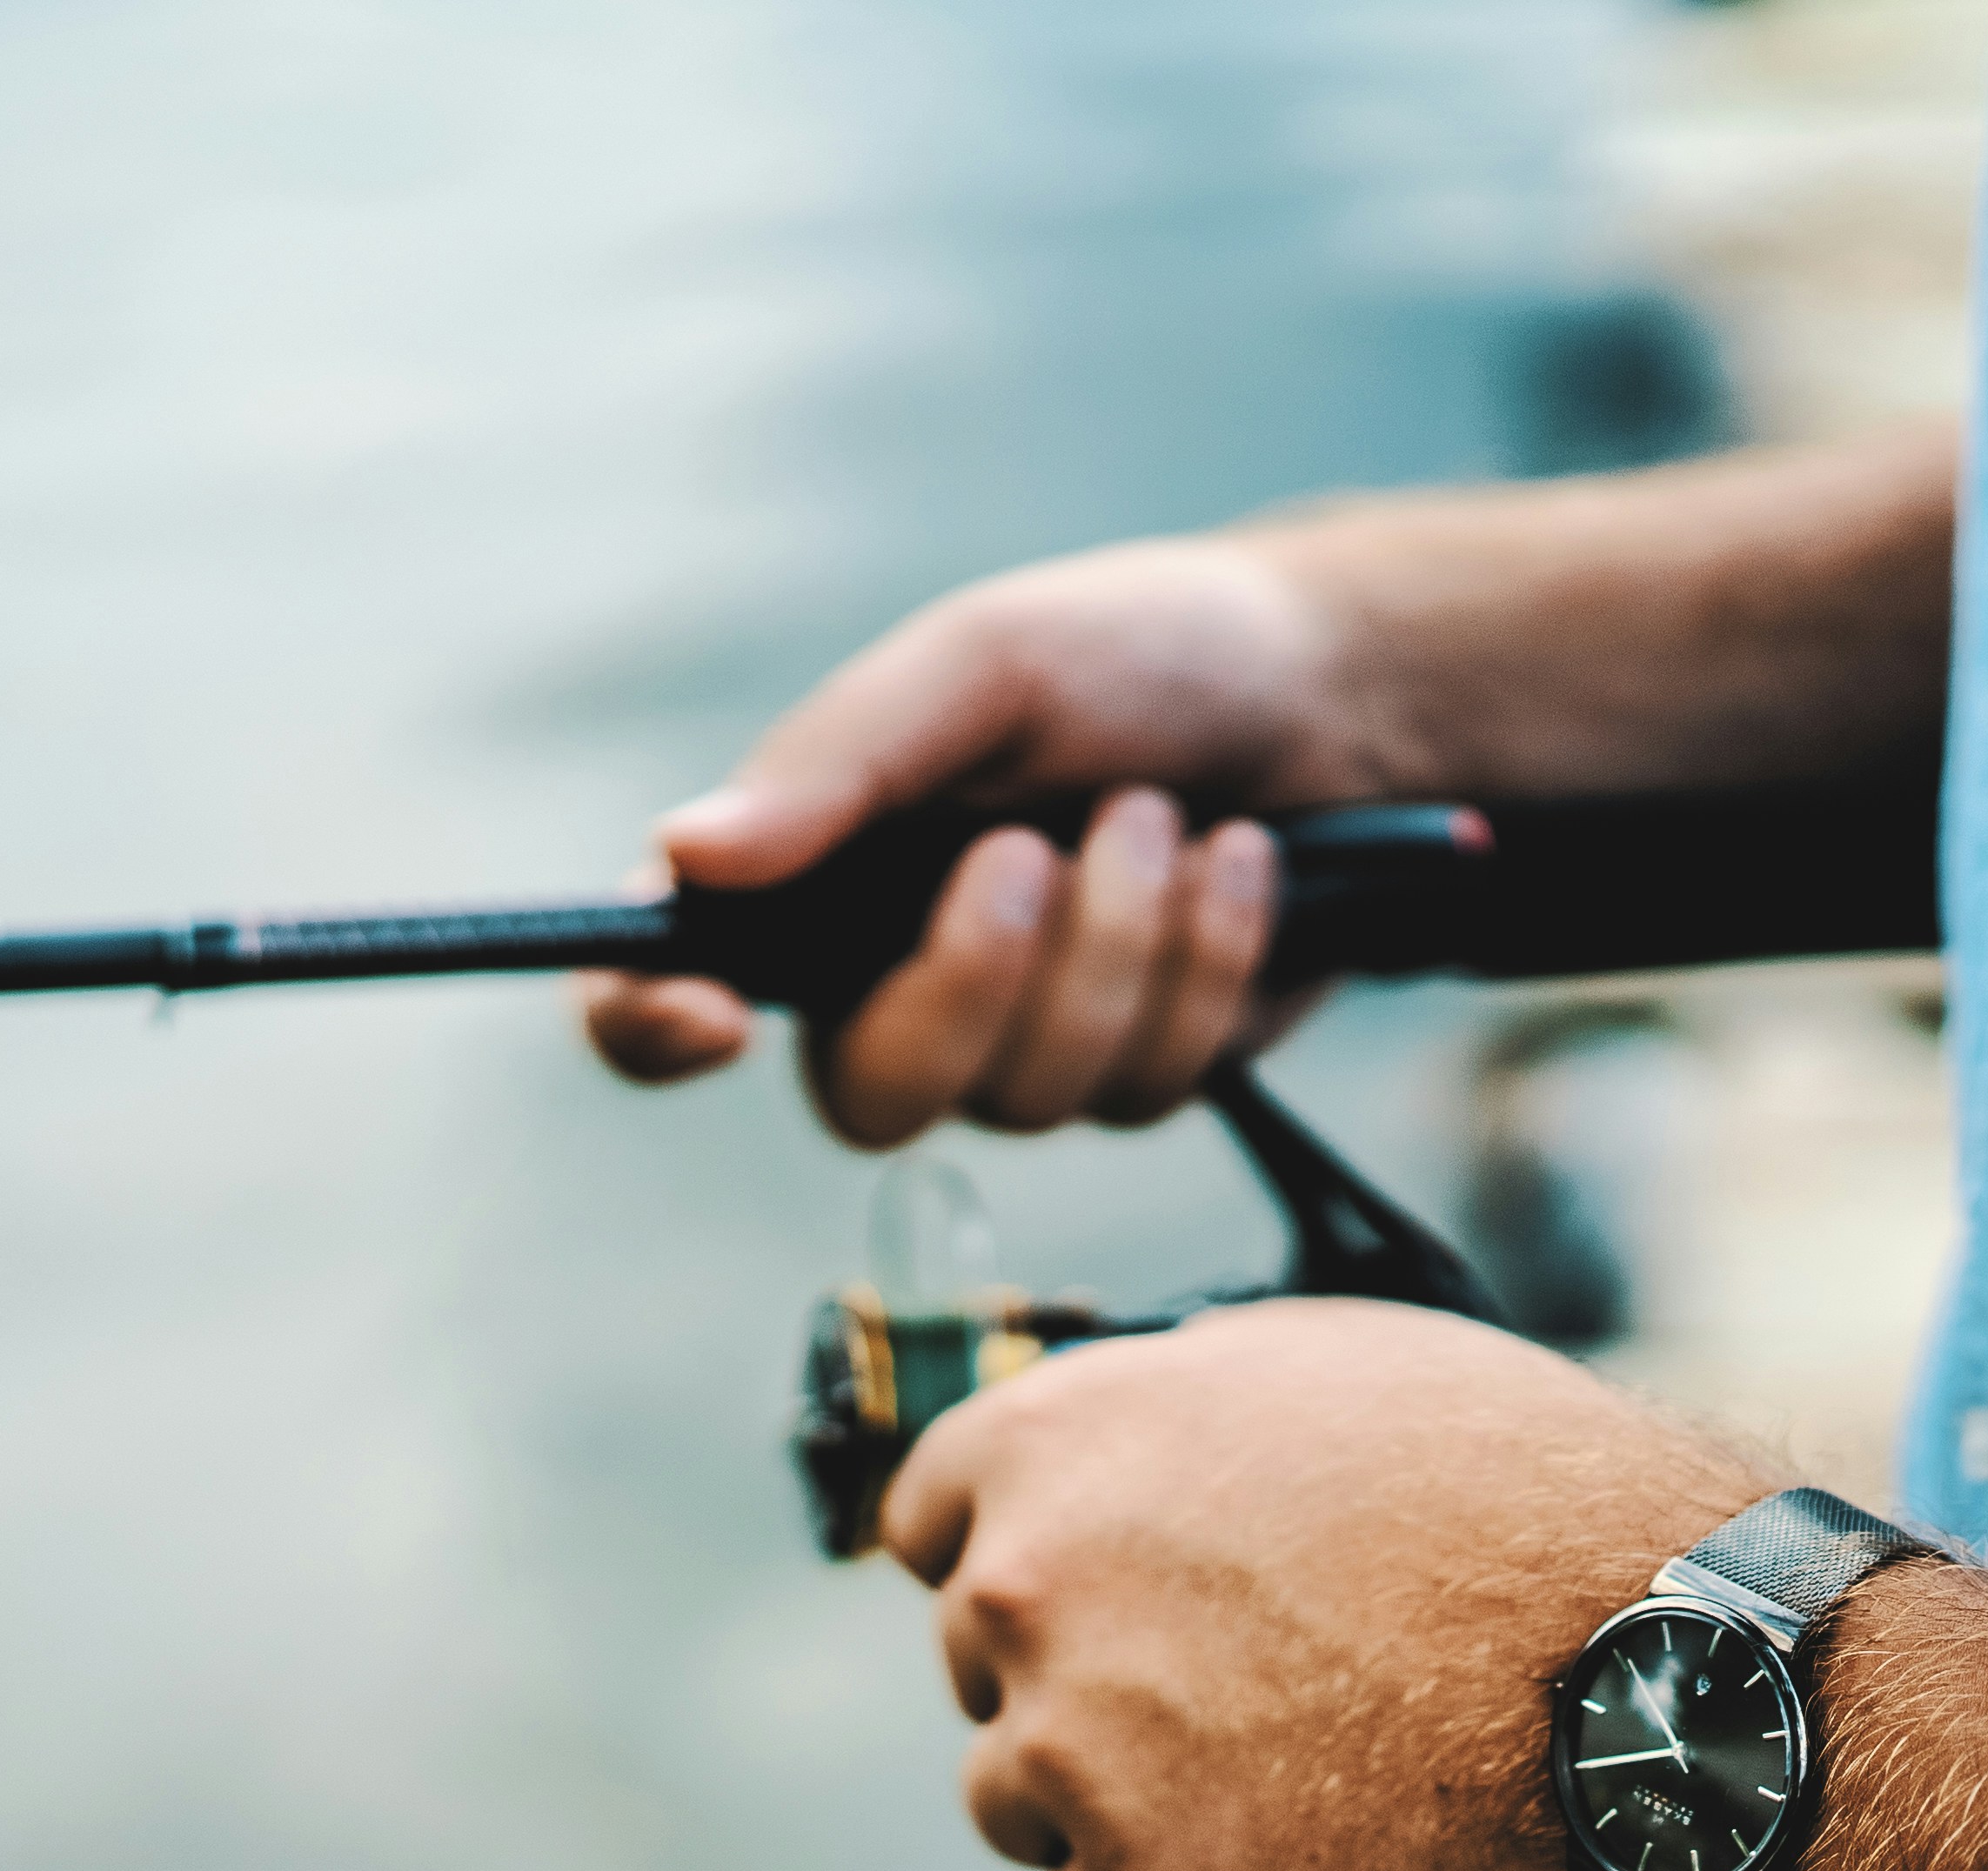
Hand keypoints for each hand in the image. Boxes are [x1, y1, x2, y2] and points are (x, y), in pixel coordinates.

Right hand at [581, 537, 1379, 1146]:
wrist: (1334, 692)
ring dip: (1119, 943)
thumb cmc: (1134, 653)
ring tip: (1162, 814)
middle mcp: (888, 979)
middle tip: (1038, 849)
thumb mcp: (985, 665)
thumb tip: (684, 856)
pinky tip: (1238, 867)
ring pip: (1030, 1097)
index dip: (653, 1031)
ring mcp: (1018, 1044)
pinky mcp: (1138, 1072)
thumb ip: (838, 762)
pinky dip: (1205, 961)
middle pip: (870, 1100)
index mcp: (807, 870)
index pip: (661, 991)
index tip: (714, 1018)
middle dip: (973, 983)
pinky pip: (1148, 1085)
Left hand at [876, 1297, 1766, 1870]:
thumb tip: (1113, 1430)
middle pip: (978, 1662)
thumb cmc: (1491, 1482)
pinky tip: (1292, 1844)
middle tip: (1233, 1678)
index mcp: (1042, 1438)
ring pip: (1015, 1795)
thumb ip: (1167, 1397)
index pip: (927, 1519)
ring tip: (1274, 1764)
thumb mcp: (1313, 1358)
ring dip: (1110, 1796)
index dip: (1013, 1551)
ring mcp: (1062, 1744)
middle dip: (1075, 1673)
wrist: (1612, 1652)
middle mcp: (1018, 1584)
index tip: (1088, 1591)